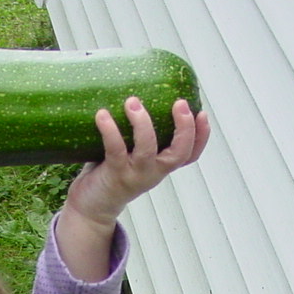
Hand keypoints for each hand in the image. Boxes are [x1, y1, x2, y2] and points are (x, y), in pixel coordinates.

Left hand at [63, 96, 210, 228]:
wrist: (91, 207)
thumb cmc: (108, 172)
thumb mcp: (129, 150)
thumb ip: (135, 128)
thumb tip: (132, 86)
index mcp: (161, 166)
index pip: (190, 154)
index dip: (202, 136)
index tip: (203, 113)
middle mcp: (153, 172)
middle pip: (180, 153)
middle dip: (184, 128)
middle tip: (179, 103)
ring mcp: (135, 175)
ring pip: (148, 150)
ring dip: (142, 123)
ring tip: (132, 101)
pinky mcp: (115, 175)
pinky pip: (115, 150)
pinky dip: (110, 131)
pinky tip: (102, 114)